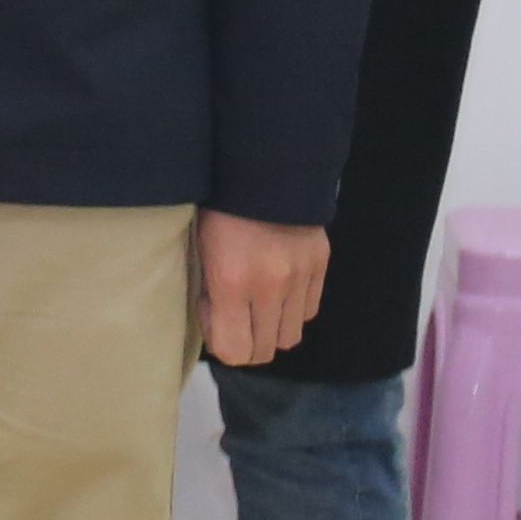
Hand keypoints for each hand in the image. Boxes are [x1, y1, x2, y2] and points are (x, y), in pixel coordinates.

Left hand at [199, 212, 331, 367]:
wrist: (262, 169)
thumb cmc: (216, 208)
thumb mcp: (199, 250)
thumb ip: (210, 293)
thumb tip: (217, 327)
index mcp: (232, 282)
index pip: (236, 351)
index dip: (222, 345)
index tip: (213, 322)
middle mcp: (271, 286)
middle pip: (266, 350)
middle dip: (247, 343)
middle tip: (233, 319)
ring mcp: (300, 277)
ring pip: (291, 336)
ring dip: (271, 329)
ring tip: (255, 305)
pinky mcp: (320, 266)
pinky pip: (309, 311)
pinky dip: (292, 310)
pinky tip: (276, 290)